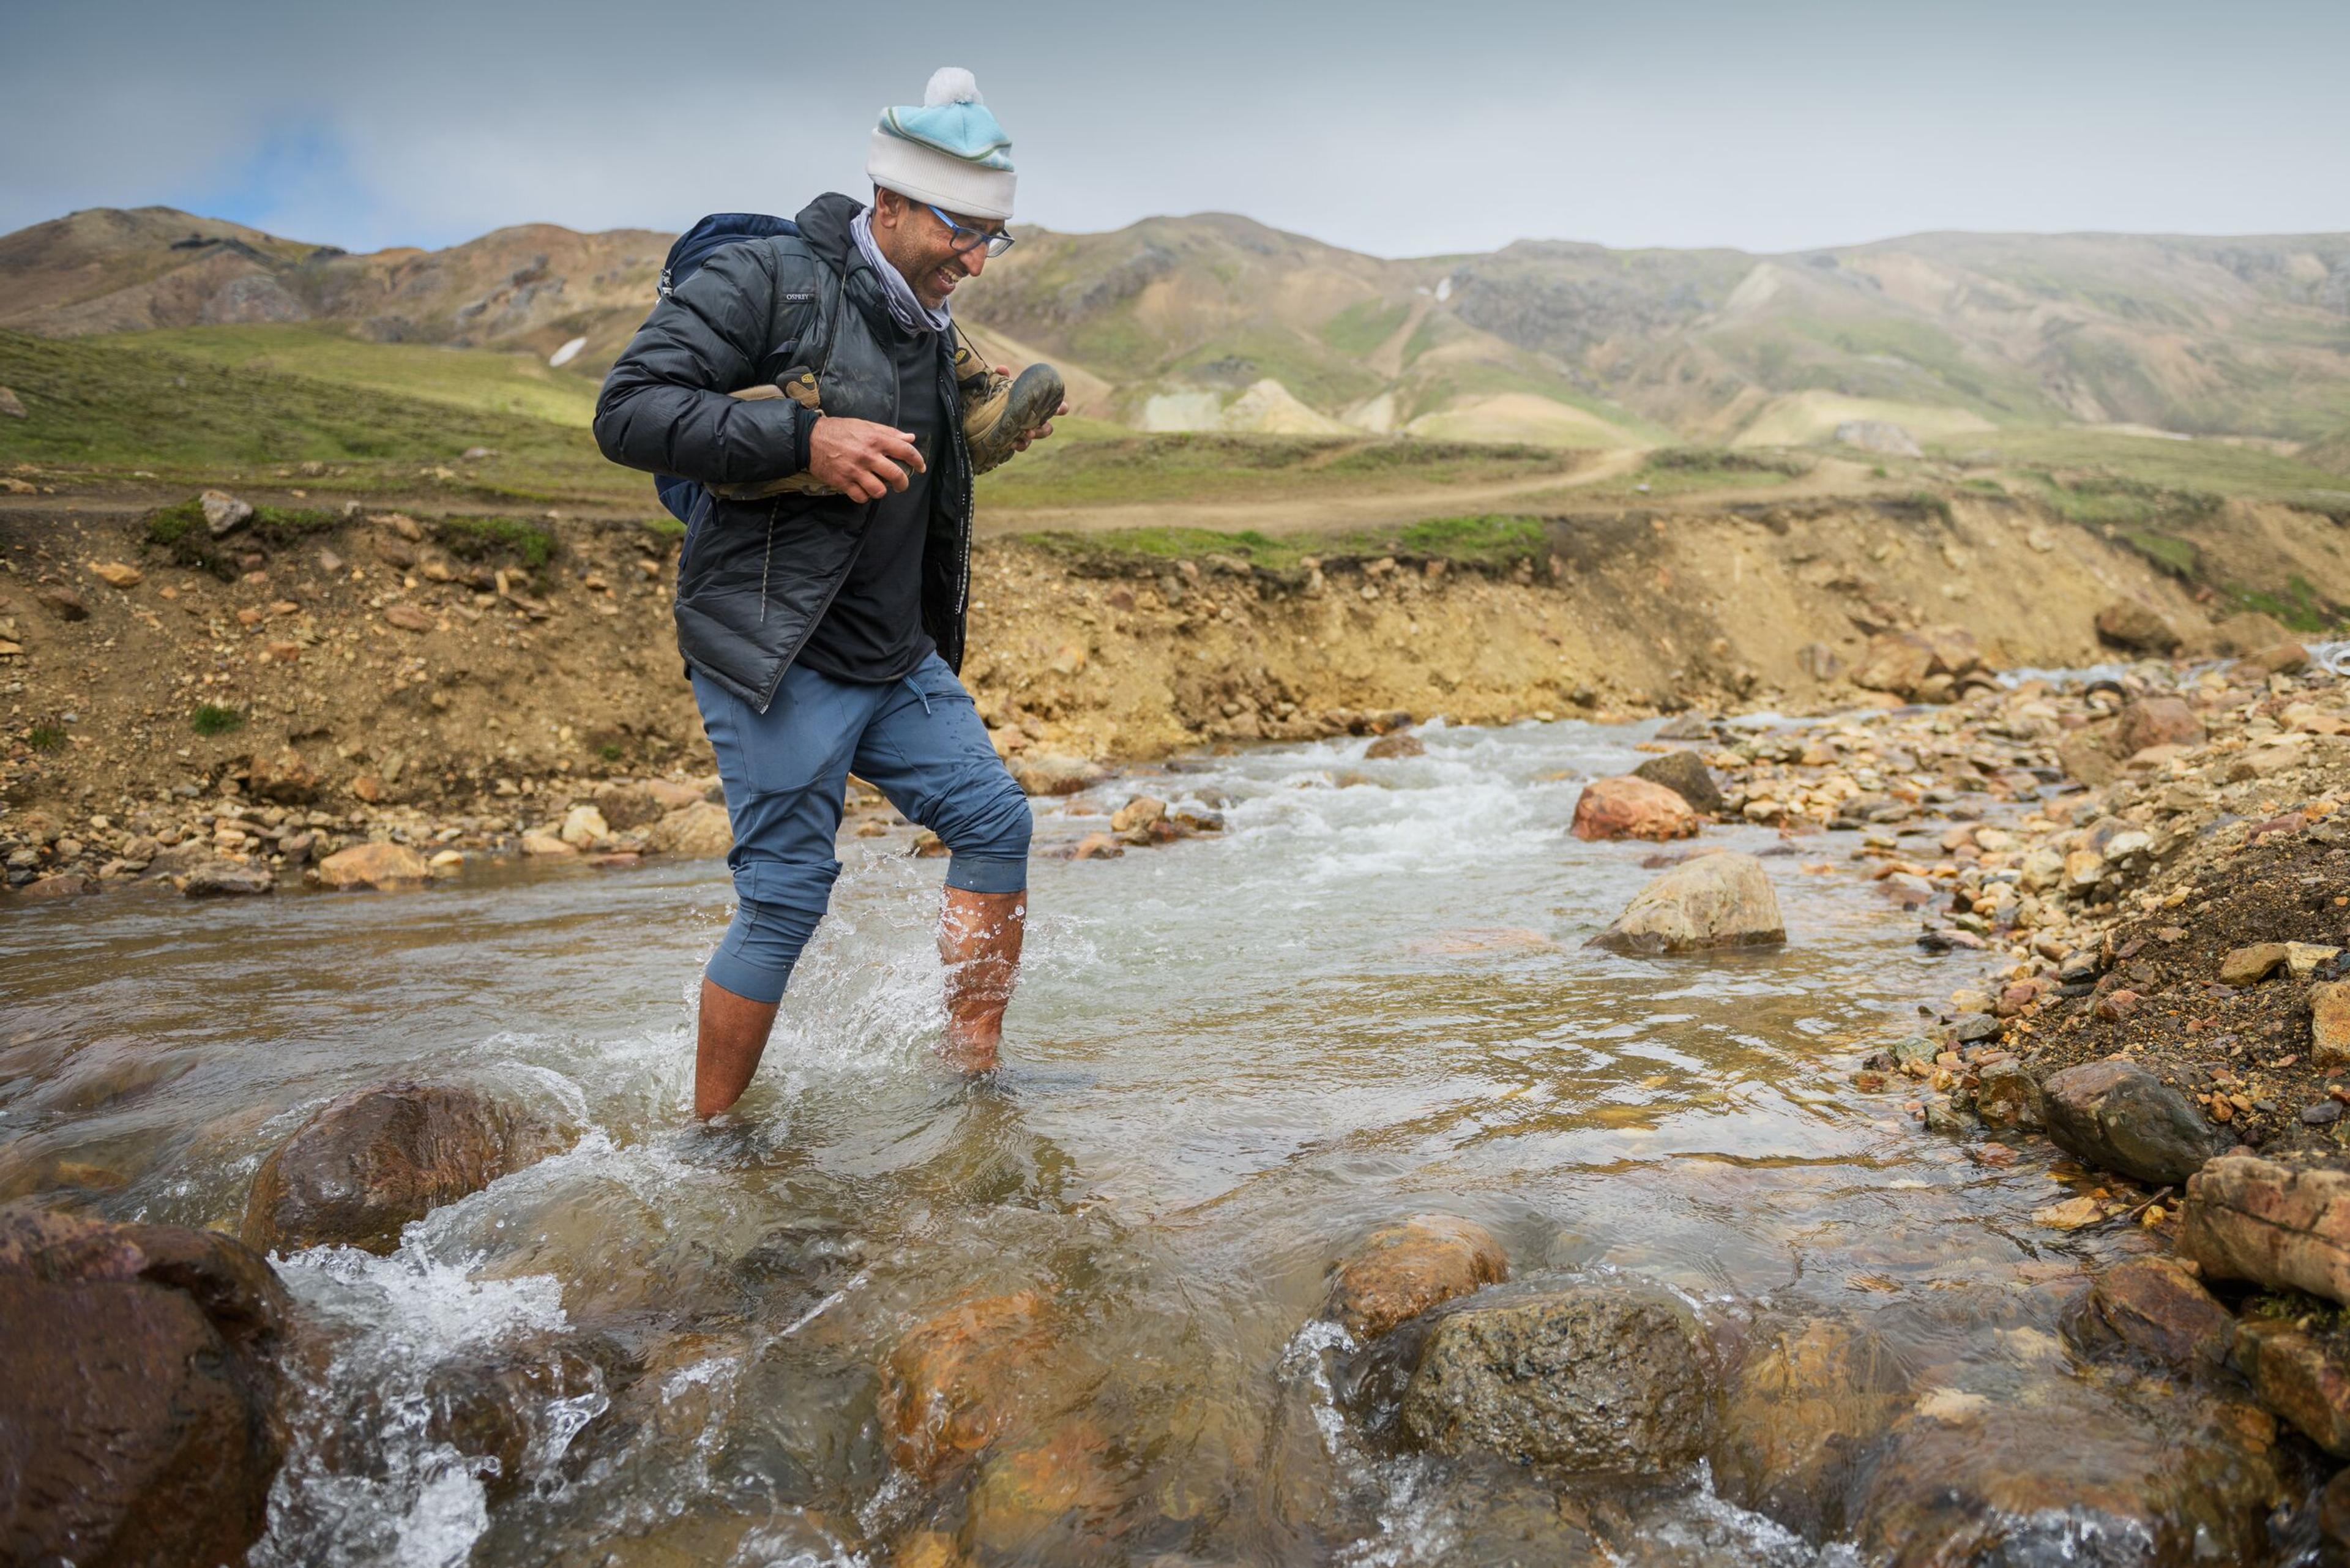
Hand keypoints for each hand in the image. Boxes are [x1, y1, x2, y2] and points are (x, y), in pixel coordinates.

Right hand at [808, 417, 923, 501]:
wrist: (810, 438)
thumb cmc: (839, 430)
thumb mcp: (865, 425)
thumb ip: (888, 433)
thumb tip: (910, 438)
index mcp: (875, 439)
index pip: (905, 451)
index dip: (917, 460)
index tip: (921, 467)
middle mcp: (867, 456)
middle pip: (896, 475)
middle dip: (903, 483)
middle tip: (901, 484)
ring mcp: (855, 471)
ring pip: (879, 490)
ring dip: (881, 491)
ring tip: (878, 486)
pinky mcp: (843, 482)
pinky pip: (861, 497)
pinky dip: (864, 496)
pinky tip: (862, 489)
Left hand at [998, 369, 1070, 453]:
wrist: (989, 413)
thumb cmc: (1002, 395)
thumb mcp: (1002, 385)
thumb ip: (1003, 376)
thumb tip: (1002, 368)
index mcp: (1037, 404)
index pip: (1054, 406)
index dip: (1061, 408)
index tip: (1064, 408)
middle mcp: (1035, 418)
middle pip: (1048, 426)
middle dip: (1046, 427)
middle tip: (1039, 425)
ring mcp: (1028, 429)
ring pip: (1038, 435)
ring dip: (1035, 435)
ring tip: (1027, 434)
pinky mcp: (1017, 439)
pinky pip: (1023, 445)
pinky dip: (1021, 445)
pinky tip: (1013, 443)